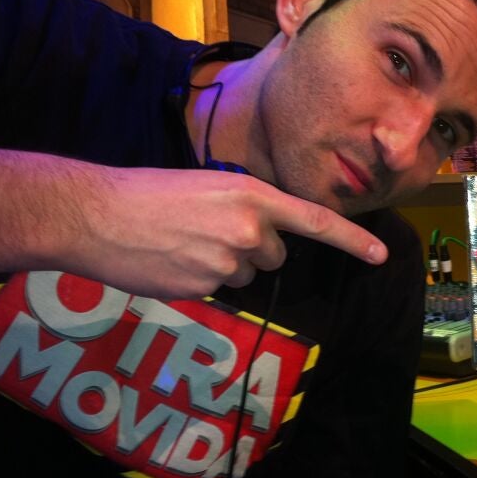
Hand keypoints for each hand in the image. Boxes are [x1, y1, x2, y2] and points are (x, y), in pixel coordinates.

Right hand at [66, 167, 386, 299]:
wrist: (96, 213)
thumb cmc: (150, 193)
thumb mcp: (210, 187)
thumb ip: (247, 209)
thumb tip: (265, 238)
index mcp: (253, 196)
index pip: (314, 220)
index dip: (351, 239)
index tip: (380, 254)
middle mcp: (250, 230)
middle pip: (275, 255)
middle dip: (252, 249)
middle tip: (207, 232)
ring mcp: (227, 262)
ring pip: (245, 274)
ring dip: (224, 265)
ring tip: (184, 244)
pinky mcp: (204, 289)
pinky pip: (218, 290)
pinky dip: (200, 281)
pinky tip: (171, 262)